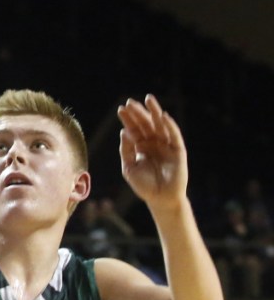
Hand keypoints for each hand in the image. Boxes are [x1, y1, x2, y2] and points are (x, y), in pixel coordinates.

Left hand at [117, 94, 187, 211]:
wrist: (160, 200)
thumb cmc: (143, 185)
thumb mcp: (129, 167)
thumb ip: (126, 150)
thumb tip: (124, 131)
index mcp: (141, 147)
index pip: (134, 129)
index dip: (128, 119)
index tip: (121, 109)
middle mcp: (154, 144)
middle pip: (146, 124)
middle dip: (138, 113)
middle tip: (130, 102)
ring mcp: (166, 146)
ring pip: (160, 126)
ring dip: (154, 112)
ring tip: (148, 99)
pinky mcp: (178, 152)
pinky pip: (174, 136)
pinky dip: (170, 126)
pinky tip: (163, 116)